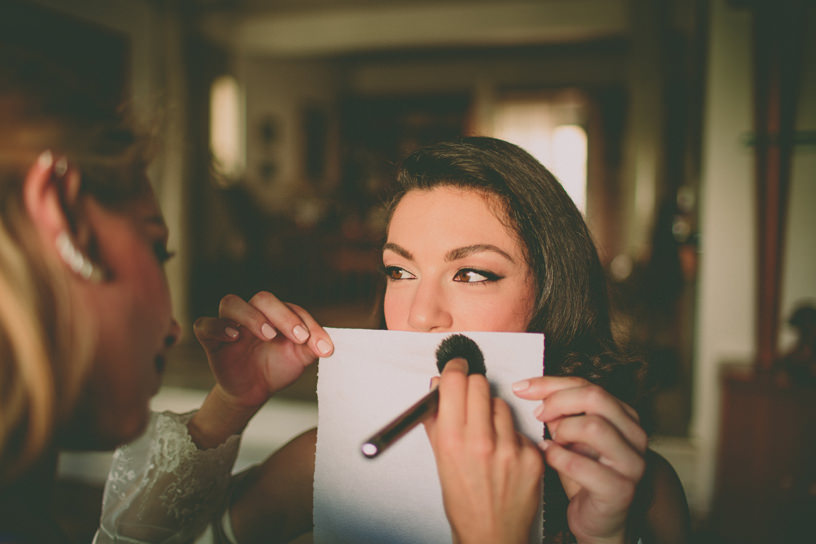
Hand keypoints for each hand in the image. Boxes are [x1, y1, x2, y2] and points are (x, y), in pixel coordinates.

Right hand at [193, 292, 332, 408]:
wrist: (256, 391)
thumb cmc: (277, 367)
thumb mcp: (299, 358)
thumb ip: (312, 347)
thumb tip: (327, 347)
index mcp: (275, 314)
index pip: (290, 307)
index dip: (306, 322)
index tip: (320, 345)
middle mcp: (253, 314)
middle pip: (262, 298)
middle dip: (283, 315)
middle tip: (299, 337)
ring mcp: (230, 325)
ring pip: (231, 303)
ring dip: (251, 316)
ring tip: (269, 335)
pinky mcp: (212, 341)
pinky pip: (204, 325)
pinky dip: (217, 327)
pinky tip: (234, 337)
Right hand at [424, 359, 543, 543]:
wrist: (491, 535)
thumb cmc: (463, 501)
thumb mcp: (441, 460)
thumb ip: (437, 420)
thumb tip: (437, 387)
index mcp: (452, 441)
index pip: (456, 382)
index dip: (455, 369)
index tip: (457, 367)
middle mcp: (481, 442)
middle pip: (481, 384)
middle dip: (473, 387)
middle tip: (470, 399)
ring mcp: (510, 449)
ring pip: (502, 404)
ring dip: (493, 413)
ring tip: (488, 437)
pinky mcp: (532, 457)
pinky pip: (520, 428)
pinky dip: (512, 436)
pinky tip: (505, 455)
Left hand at [513, 377, 646, 543]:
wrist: (599, 520)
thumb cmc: (584, 474)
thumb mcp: (572, 436)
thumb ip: (561, 412)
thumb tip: (530, 390)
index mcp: (624, 416)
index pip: (587, 385)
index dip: (551, 383)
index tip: (522, 388)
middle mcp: (634, 435)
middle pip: (595, 397)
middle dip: (558, 402)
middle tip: (538, 415)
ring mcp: (631, 463)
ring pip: (594, 426)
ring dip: (563, 430)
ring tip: (552, 440)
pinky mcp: (620, 489)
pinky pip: (581, 464)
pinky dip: (557, 457)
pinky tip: (549, 456)